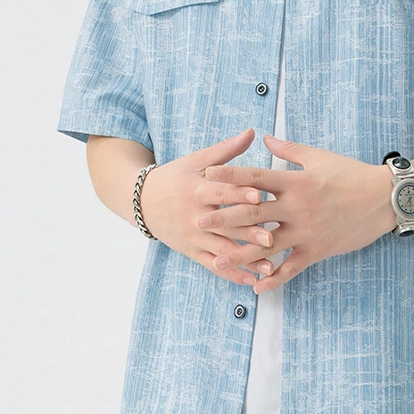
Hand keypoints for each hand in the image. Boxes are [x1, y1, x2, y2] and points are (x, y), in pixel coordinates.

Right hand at [138, 128, 276, 285]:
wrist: (141, 201)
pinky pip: (214, 266)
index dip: (238, 194)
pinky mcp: (192, 252)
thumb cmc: (175, 177)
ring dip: (245, 260)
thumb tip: (251, 132)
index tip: (259, 196)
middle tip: (272, 238)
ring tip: (270, 267)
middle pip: (224, 225)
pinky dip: (233, 275)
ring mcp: (193, 237)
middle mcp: (194, 216)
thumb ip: (225, 151)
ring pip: (221, 250)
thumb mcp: (196, 161)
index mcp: (196, 190)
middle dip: (248, 233)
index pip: (220, 193)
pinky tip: (253, 282)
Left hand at [201, 134, 396, 293]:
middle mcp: (297, 207)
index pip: (255, 177)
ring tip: (217, 260)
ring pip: (267, 245)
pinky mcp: (317, 250)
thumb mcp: (319, 157)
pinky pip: (291, 268)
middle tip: (198, 220)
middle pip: (253, 213)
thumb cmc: (352, 174)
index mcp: (295, 182)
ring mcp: (306, 231)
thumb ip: (288, 151)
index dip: (229, 175)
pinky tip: (255, 287)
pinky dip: (273, 279)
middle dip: (224, 217)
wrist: (384, 199)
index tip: (206, 175)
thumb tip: (263, 138)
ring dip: (241, 254)